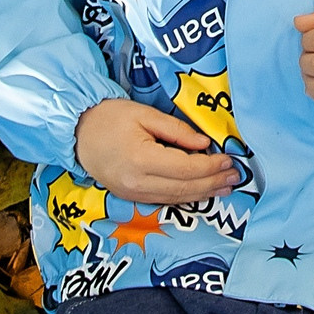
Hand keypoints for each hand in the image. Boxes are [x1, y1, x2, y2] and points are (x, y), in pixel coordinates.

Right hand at [74, 99, 239, 202]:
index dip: (211, 166)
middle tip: (236, 176)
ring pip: (176, 198)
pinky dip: (185, 196)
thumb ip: (176, 130)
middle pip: (184, 188)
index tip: (230, 159)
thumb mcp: (144, 114)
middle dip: (212, 182)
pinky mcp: (131, 197)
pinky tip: (200, 191)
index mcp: (141, 160)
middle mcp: (138, 183)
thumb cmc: (110, 117)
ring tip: (225, 186)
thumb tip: (203, 144)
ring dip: (203, 193)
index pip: (185, 168)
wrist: (78, 134)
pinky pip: (164, 200)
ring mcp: (133, 194)